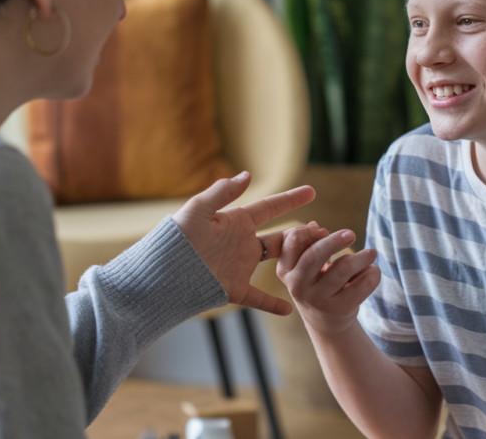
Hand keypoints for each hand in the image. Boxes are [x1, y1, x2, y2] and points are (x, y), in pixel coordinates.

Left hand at [173, 171, 314, 315]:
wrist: (160, 272)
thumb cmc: (176, 237)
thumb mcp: (199, 209)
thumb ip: (224, 192)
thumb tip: (248, 174)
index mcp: (235, 222)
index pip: (270, 207)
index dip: (290, 199)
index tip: (312, 191)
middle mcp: (242, 243)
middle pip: (281, 236)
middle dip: (303, 232)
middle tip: (325, 230)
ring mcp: (240, 266)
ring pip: (276, 263)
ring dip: (297, 262)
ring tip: (321, 262)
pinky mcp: (233, 289)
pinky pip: (258, 299)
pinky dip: (273, 304)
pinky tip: (291, 309)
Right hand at [277, 227, 381, 333]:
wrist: (325, 322)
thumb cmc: (316, 284)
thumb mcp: (306, 267)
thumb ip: (308, 245)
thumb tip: (313, 224)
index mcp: (286, 270)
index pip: (292, 242)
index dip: (308, 232)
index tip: (324, 230)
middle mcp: (298, 286)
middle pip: (314, 255)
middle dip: (335, 241)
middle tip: (351, 234)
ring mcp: (318, 299)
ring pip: (343, 268)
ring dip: (362, 257)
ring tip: (372, 253)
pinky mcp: (339, 309)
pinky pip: (361, 285)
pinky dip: (372, 274)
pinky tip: (373, 270)